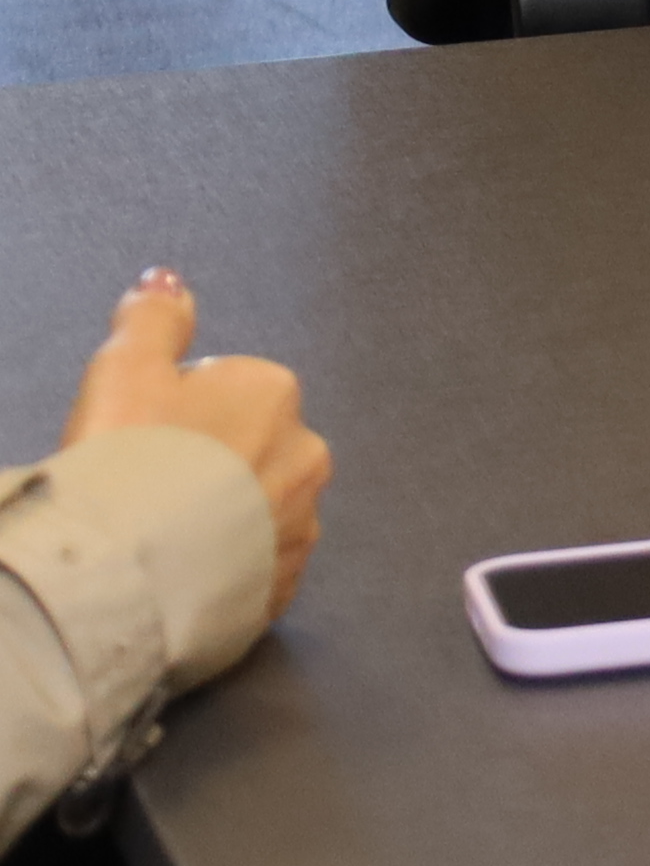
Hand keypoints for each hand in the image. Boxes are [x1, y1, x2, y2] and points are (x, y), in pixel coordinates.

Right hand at [61, 274, 327, 620]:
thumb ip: (154, 318)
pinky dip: (224, 565)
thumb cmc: (128, 458)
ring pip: (257, 508)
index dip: (174, 413)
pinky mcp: (286, 584)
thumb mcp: (126, 367)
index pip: (226, 389)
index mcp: (276, 393)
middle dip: (207, 462)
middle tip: (149, 485)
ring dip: (220, 516)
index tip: (143, 436)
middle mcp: (307, 454)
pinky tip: (183, 570)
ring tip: (163, 531)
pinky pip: (254, 565)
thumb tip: (169, 280)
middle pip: (249, 448)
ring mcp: (302, 523)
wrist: (129, 567)